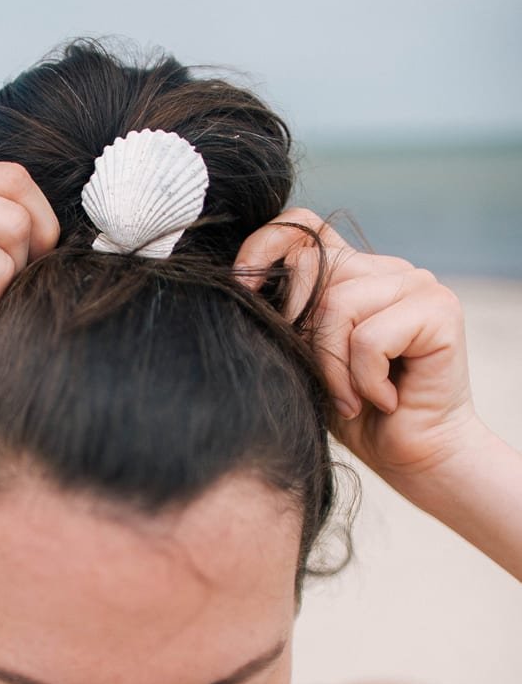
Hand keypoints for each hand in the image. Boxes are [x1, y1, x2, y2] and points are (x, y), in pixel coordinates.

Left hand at [234, 207, 477, 485]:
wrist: (413, 456)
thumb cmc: (355, 414)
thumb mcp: (306, 361)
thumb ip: (288, 319)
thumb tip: (244, 288)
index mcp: (352, 273)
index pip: (301, 227)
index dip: (264, 248)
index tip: (246, 293)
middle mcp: (386, 268)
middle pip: (311, 271)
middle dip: (305, 339)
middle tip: (330, 386)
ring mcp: (416, 283)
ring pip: (336, 306)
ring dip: (335, 369)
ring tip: (356, 400)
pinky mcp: (439, 310)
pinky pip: (369, 338)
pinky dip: (366, 381)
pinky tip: (387, 399)